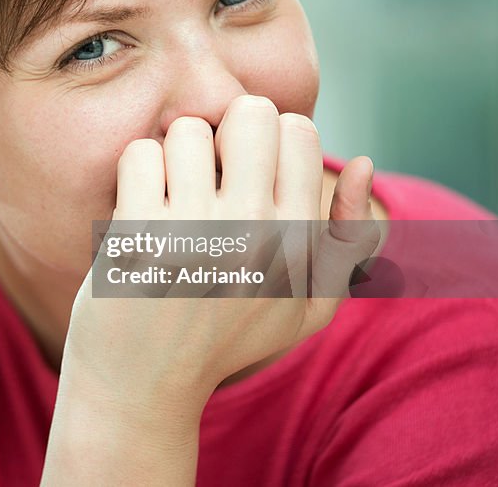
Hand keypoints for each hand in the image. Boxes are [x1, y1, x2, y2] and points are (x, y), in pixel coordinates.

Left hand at [65, 94, 379, 406]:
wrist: (144, 385)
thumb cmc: (226, 338)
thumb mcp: (307, 306)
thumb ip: (347, 237)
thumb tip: (363, 162)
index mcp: (298, 238)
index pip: (298, 129)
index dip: (267, 138)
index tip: (244, 171)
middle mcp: (253, 229)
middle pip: (249, 112)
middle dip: (225, 129)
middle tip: (206, 170)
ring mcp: (194, 231)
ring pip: (187, 128)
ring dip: (174, 153)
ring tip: (169, 192)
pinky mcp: (138, 234)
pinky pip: (140, 155)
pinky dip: (135, 172)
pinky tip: (137, 206)